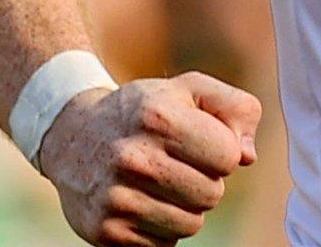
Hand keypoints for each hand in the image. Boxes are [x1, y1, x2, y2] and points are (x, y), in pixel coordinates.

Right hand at [37, 71, 260, 245]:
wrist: (73, 135)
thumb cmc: (145, 111)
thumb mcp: (190, 90)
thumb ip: (236, 109)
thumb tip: (247, 157)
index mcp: (159, 117)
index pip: (228, 157)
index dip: (223, 151)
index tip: (201, 143)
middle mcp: (133, 158)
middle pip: (212, 194)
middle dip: (205, 181)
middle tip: (179, 165)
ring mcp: (116, 198)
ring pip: (191, 225)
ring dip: (185, 207)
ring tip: (161, 183)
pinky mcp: (105, 231)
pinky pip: (163, 244)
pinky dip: (160, 227)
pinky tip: (142, 201)